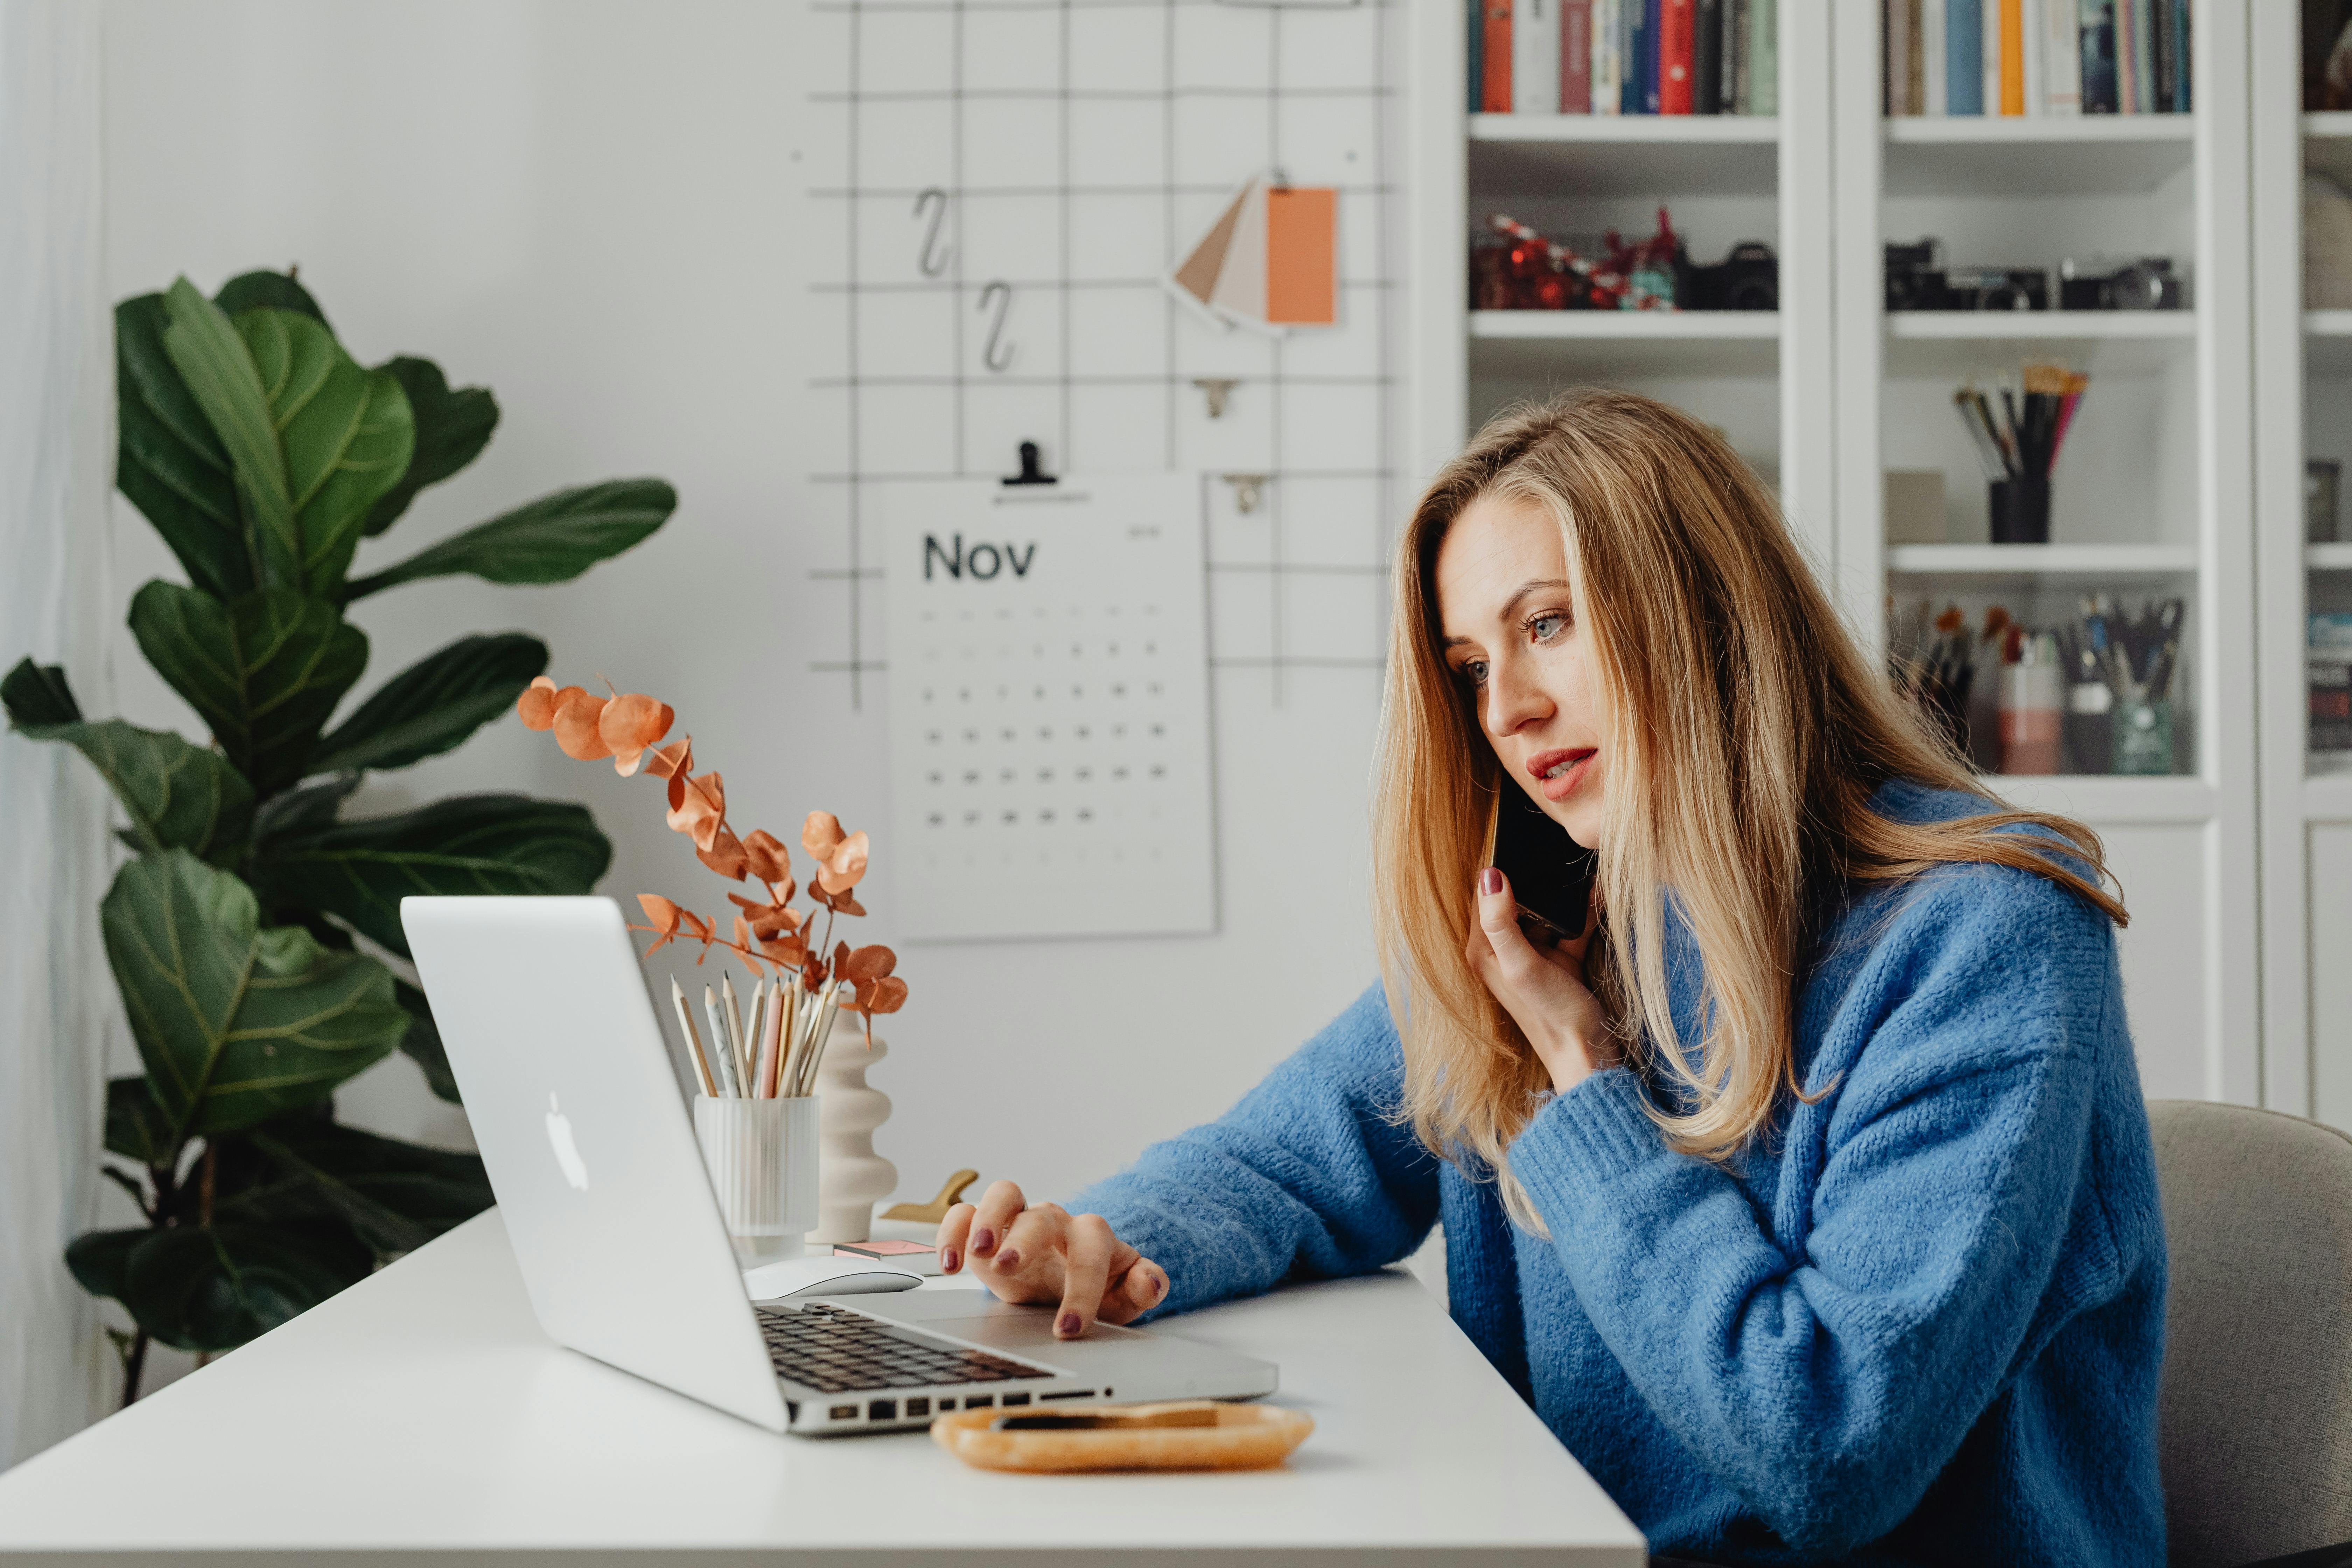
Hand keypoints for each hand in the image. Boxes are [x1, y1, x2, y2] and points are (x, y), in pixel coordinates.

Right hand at [936, 1180, 1168, 1337]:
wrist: (1063, 1282)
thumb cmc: (1094, 1287)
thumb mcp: (1124, 1295)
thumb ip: (1145, 1286)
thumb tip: (1152, 1283)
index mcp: (1091, 1237)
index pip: (1092, 1251)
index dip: (1082, 1289)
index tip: (1069, 1328)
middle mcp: (1054, 1221)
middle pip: (1043, 1215)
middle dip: (1025, 1239)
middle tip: (1010, 1267)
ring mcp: (1018, 1220)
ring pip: (1005, 1194)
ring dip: (987, 1219)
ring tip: (977, 1252)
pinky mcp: (985, 1229)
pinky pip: (964, 1214)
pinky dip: (952, 1231)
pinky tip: (949, 1263)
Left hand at [1467, 866, 1613, 1093]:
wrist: (1589, 1056)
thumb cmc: (1552, 1015)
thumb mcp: (1522, 966)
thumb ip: (1502, 922)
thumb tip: (1489, 874)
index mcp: (1484, 950)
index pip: (1482, 896)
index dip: (1496, 867)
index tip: (1512, 835)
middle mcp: (1504, 950)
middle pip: (1516, 900)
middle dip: (1536, 877)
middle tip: (1554, 849)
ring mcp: (1534, 955)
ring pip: (1547, 911)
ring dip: (1565, 894)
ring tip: (1582, 870)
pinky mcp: (1561, 961)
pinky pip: (1570, 927)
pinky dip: (1585, 913)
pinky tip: (1600, 895)